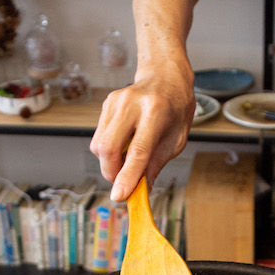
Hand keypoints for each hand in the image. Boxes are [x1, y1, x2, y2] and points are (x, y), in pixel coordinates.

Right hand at [89, 68, 194, 201]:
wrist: (165, 78)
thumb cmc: (175, 110)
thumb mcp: (176, 140)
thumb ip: (156, 165)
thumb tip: (140, 191)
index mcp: (155, 112)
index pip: (138, 151)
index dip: (127, 176)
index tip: (119, 196)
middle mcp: (131, 104)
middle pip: (109, 147)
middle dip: (111, 173)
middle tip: (122, 183)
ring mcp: (115, 102)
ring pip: (99, 145)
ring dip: (109, 163)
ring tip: (128, 161)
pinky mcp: (105, 104)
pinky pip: (99, 137)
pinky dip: (108, 151)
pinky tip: (124, 145)